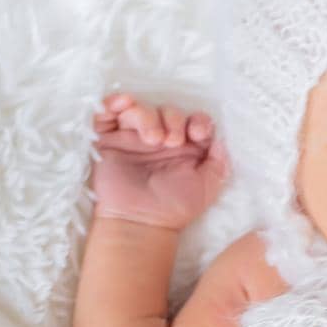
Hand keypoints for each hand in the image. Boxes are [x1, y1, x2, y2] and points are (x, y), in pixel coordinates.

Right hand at [91, 95, 231, 228]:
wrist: (140, 222)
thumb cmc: (173, 208)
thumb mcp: (207, 187)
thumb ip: (219, 163)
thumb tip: (220, 141)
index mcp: (183, 148)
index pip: (192, 120)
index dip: (197, 120)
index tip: (197, 133)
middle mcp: (159, 139)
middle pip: (166, 110)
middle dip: (172, 119)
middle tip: (170, 142)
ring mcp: (132, 138)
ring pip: (139, 109)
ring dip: (147, 116)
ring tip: (151, 138)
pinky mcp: (108, 141)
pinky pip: (106, 115)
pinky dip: (112, 103)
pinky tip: (123, 104)